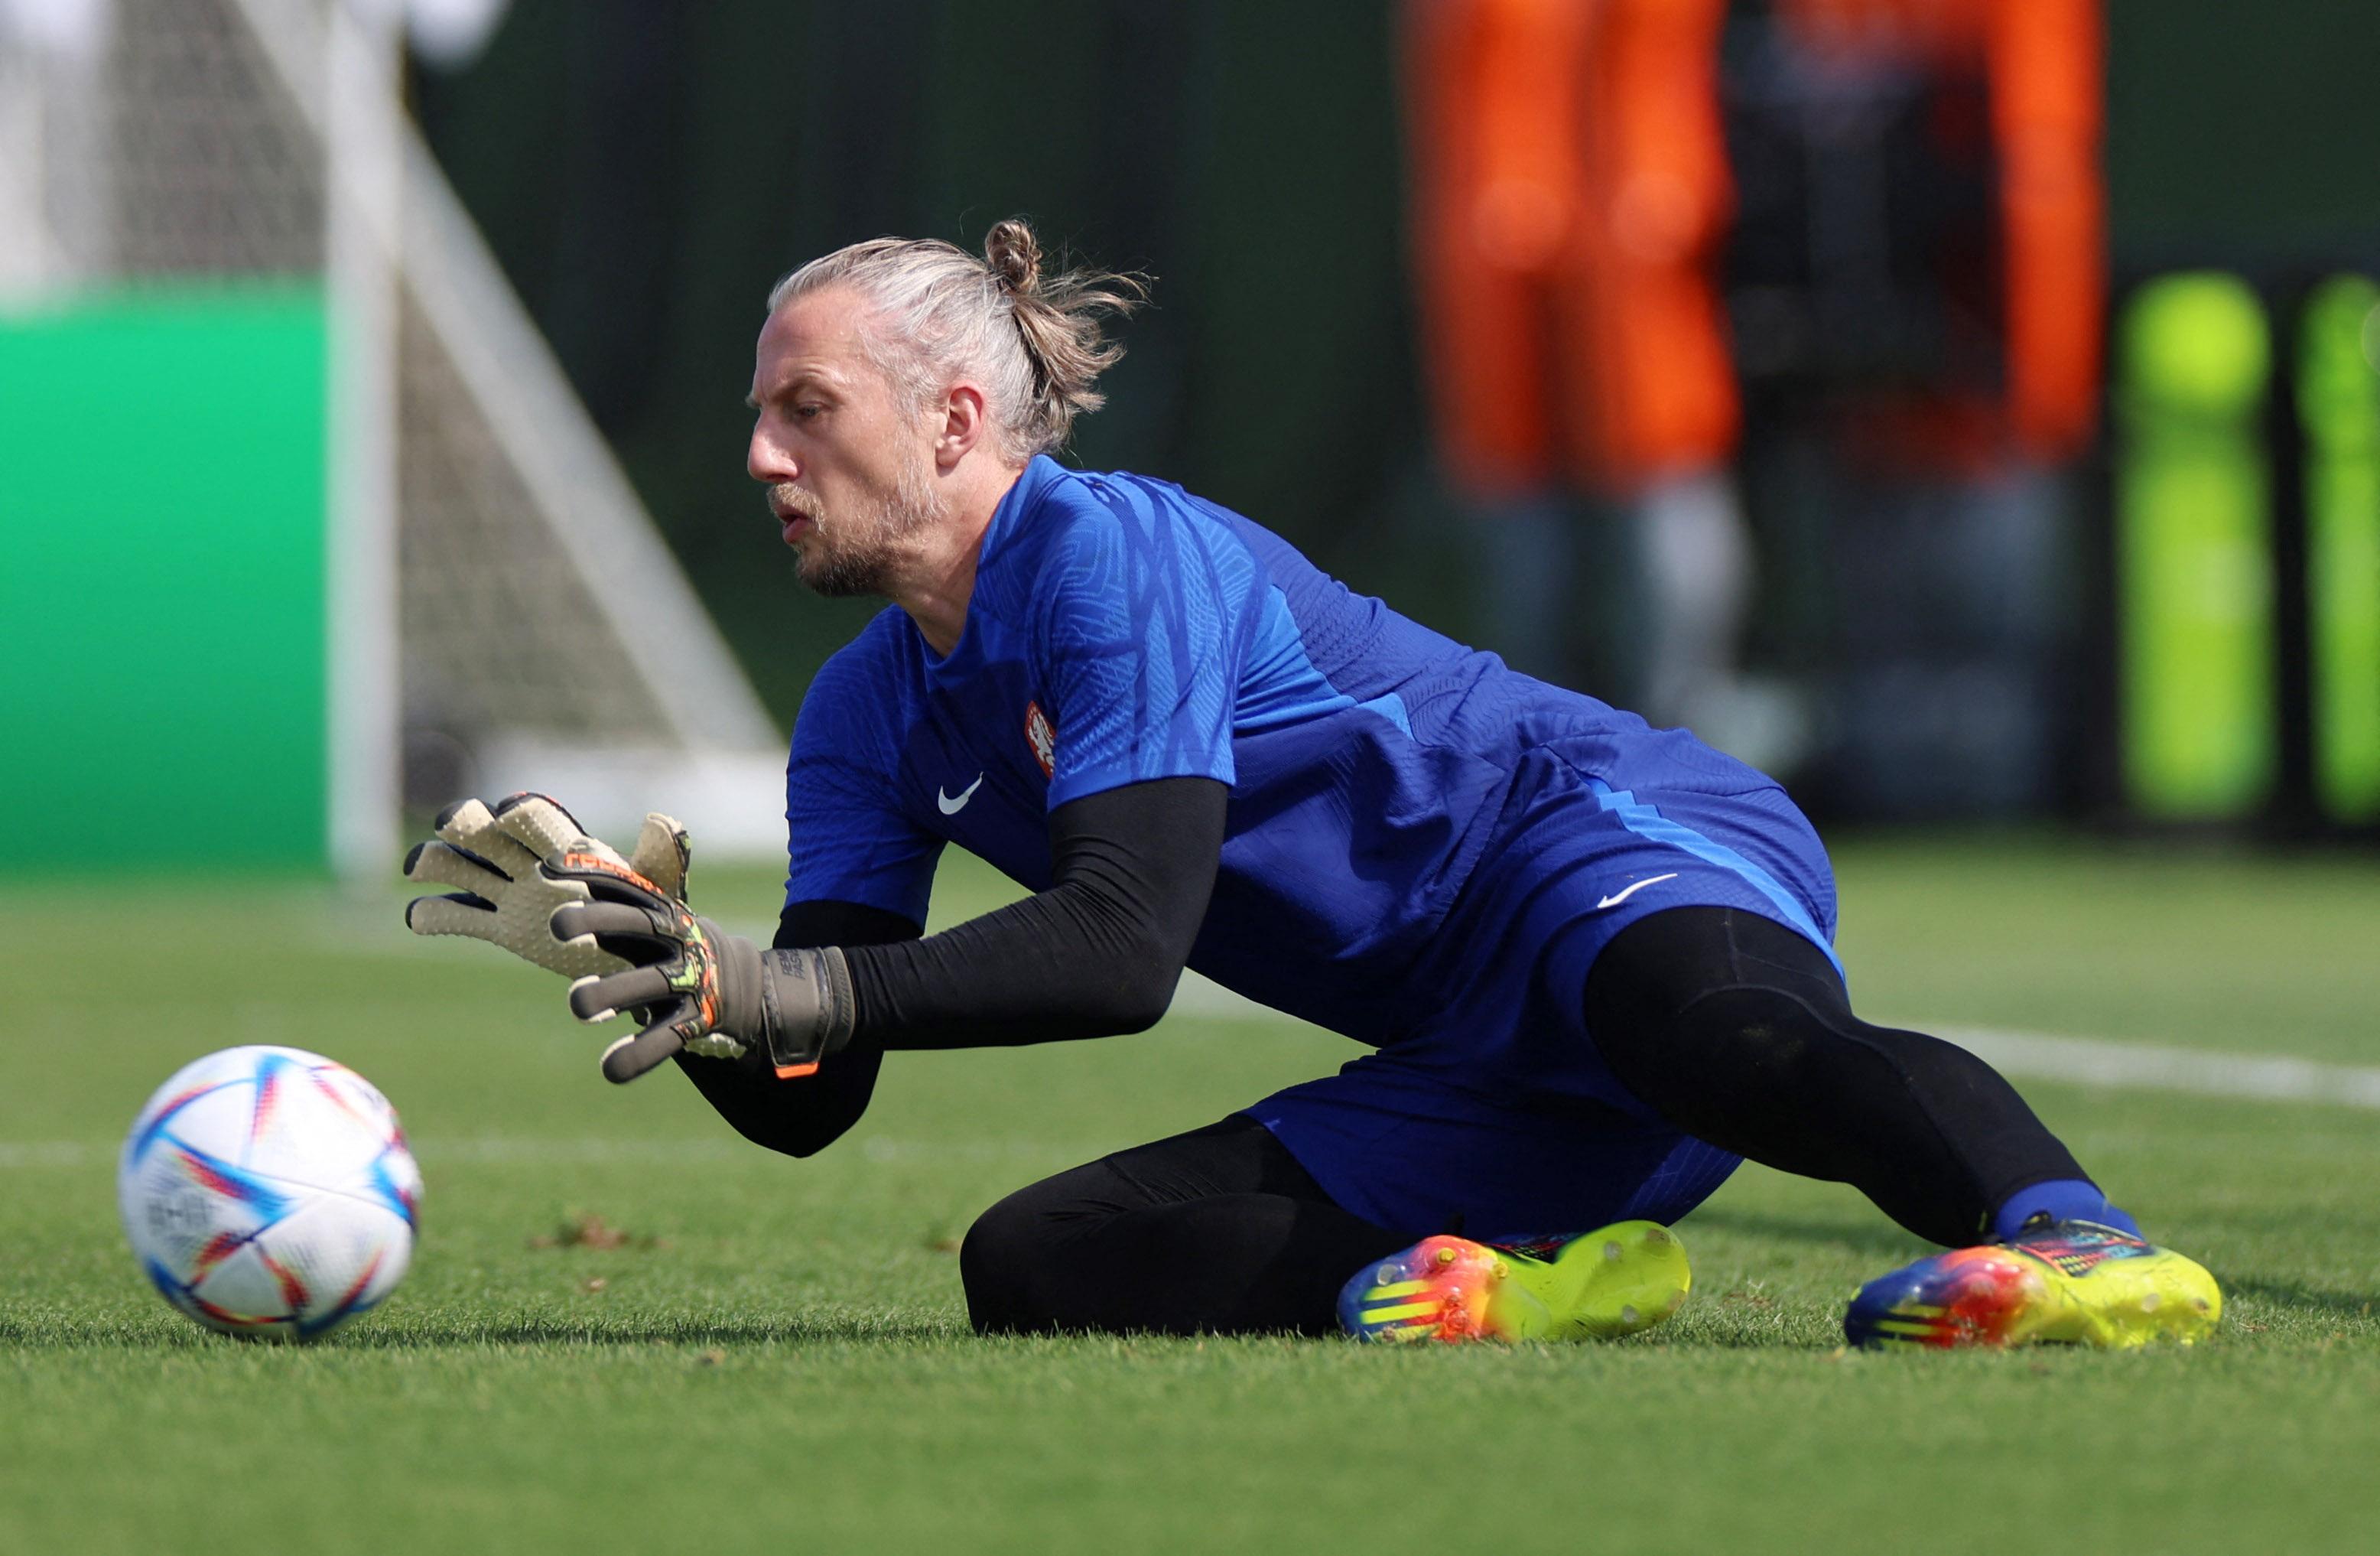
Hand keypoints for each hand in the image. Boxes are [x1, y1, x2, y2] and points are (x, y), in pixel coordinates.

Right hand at [403, 793, 688, 979]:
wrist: (635, 954)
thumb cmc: (648, 912)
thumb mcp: (659, 889)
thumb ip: (659, 858)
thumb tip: (664, 821)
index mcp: (569, 849)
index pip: (541, 822)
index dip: (525, 815)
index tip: (511, 814)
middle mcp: (533, 864)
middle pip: (493, 835)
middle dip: (469, 824)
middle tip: (450, 824)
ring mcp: (512, 894)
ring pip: (465, 870)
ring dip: (439, 862)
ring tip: (417, 864)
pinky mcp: (501, 927)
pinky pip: (461, 919)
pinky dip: (436, 916)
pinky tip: (415, 917)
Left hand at [548, 870, 857, 1084]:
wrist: (746, 986)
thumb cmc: (678, 947)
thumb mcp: (656, 917)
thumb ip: (620, 892)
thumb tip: (577, 849)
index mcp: (662, 912)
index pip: (625, 886)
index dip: (591, 874)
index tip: (549, 869)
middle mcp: (676, 940)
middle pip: (637, 925)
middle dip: (598, 921)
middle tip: (557, 925)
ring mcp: (689, 979)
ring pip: (649, 984)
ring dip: (612, 992)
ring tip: (578, 1004)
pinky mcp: (696, 1020)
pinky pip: (666, 1039)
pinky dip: (639, 1055)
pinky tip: (610, 1068)